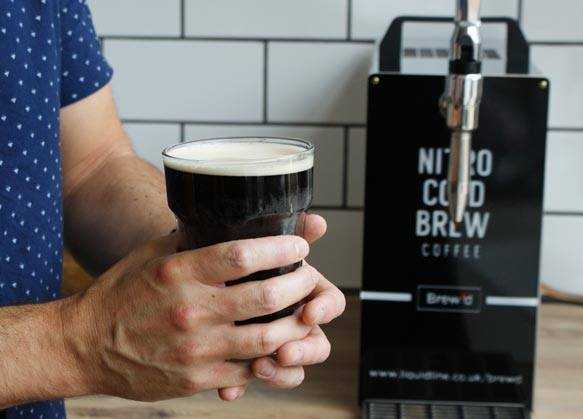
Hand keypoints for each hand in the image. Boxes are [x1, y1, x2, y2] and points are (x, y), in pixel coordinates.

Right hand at [62, 233, 318, 401]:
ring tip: (307, 310)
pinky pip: (248, 369)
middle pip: (265, 296)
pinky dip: (271, 356)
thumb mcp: (152, 255)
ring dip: (296, 323)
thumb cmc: (122, 294)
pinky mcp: (197, 378)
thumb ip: (191, 239)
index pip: (243, 255)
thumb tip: (230, 219)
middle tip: (310, 274)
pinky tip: (282, 343)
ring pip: (266, 338)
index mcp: (179, 272)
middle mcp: (190, 310)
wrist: (85, 345)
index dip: (281, 247)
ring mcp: (195, 348)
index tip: (300, 243)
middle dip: (300, 283)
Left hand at [218, 214, 345, 400]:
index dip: (326, 308)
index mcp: (296, 290)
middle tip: (284, 350)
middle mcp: (288, 319)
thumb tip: (318, 222)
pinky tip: (229, 390)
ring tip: (261, 367)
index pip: (329, 301)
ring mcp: (269, 344)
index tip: (309, 311)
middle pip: (316, 342)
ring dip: (281, 373)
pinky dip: (242, 386)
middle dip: (304, 348)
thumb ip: (279, 236)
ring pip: (292, 370)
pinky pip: (252, 382)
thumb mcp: (241, 246)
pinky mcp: (243, 364)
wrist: (176, 289)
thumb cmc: (215, 263)